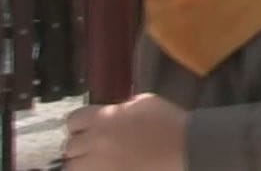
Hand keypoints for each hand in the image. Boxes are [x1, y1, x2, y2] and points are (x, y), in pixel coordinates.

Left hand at [64, 92, 185, 170]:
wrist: (185, 147)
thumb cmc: (169, 121)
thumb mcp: (145, 102)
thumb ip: (122, 107)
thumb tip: (114, 113)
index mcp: (103, 118)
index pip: (73, 120)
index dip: (79, 124)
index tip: (87, 127)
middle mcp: (96, 142)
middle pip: (70, 147)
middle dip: (80, 146)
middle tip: (94, 146)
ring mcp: (101, 165)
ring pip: (74, 167)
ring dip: (82, 164)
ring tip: (97, 162)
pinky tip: (108, 167)